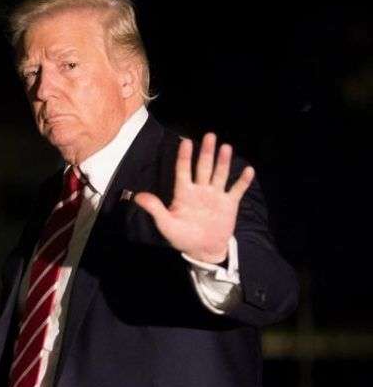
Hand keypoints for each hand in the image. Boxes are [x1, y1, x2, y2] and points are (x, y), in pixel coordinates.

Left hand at [133, 133, 254, 262]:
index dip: (184, 157)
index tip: (185, 142)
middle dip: (206, 152)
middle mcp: (201, 190)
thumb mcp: (166, 224)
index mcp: (184, 193)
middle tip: (209, 136)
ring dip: (223, 161)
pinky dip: (243, 181)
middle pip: (203, 167)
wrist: (203, 250)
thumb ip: (155, 209)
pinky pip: (237, 190)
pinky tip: (249, 170)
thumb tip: (138, 197)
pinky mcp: (229, 204)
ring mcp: (216, 196)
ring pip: (220, 174)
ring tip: (226, 147)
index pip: (184, 171)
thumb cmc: (182, 237)